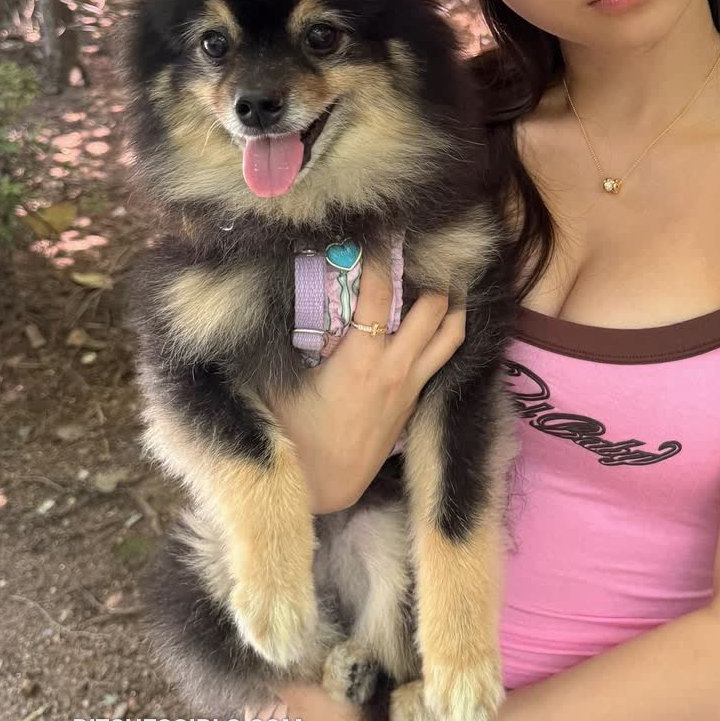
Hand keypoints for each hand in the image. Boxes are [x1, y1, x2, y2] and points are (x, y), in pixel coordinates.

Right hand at [266, 257, 465, 511]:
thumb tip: (266, 305)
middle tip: (420, 253)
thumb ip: (280, 344)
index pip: (380, 295)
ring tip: (442, 280)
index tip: (379, 233)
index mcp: (361, 360)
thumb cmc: (297, 436)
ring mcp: (412, 385)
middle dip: (431, 276)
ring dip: (450, 305)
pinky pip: (442, 358)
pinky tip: (433, 320)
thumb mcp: (280, 385)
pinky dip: (444, 334)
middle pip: (435, 308)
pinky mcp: (415, 401)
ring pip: (452, 334)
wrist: (326, 487)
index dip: (380, 259)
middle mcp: (396, 368)